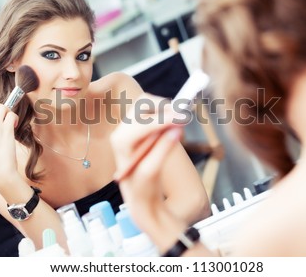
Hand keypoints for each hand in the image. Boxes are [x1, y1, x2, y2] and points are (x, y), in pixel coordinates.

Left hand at [110, 94, 184, 226]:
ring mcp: (128, 129)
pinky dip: (163, 111)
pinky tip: (175, 123)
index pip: (140, 123)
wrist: (139, 199)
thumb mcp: (152, 174)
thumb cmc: (144, 191)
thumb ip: (162, 151)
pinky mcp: (137, 128)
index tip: (182, 118)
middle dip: (163, 108)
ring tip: (181, 120)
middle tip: (184, 116)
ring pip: (145, 105)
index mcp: (121, 145)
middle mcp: (121, 134)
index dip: (162, 119)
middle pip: (140, 107)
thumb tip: (176, 130)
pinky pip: (150, 110)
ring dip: (163, 108)